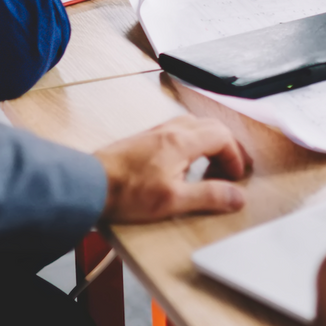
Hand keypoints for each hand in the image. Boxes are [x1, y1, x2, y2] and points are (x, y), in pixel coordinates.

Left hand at [94, 115, 252, 221]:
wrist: (89, 184)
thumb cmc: (127, 192)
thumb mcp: (173, 201)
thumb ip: (208, 196)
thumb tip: (237, 197)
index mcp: (182, 141)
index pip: (222, 137)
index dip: (235, 156)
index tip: (236, 176)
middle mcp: (171, 130)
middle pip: (211, 126)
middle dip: (228, 146)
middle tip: (233, 167)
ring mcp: (156, 132)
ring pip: (195, 125)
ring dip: (210, 142)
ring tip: (212, 165)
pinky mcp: (144, 139)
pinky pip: (179, 130)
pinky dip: (193, 142)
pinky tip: (186, 162)